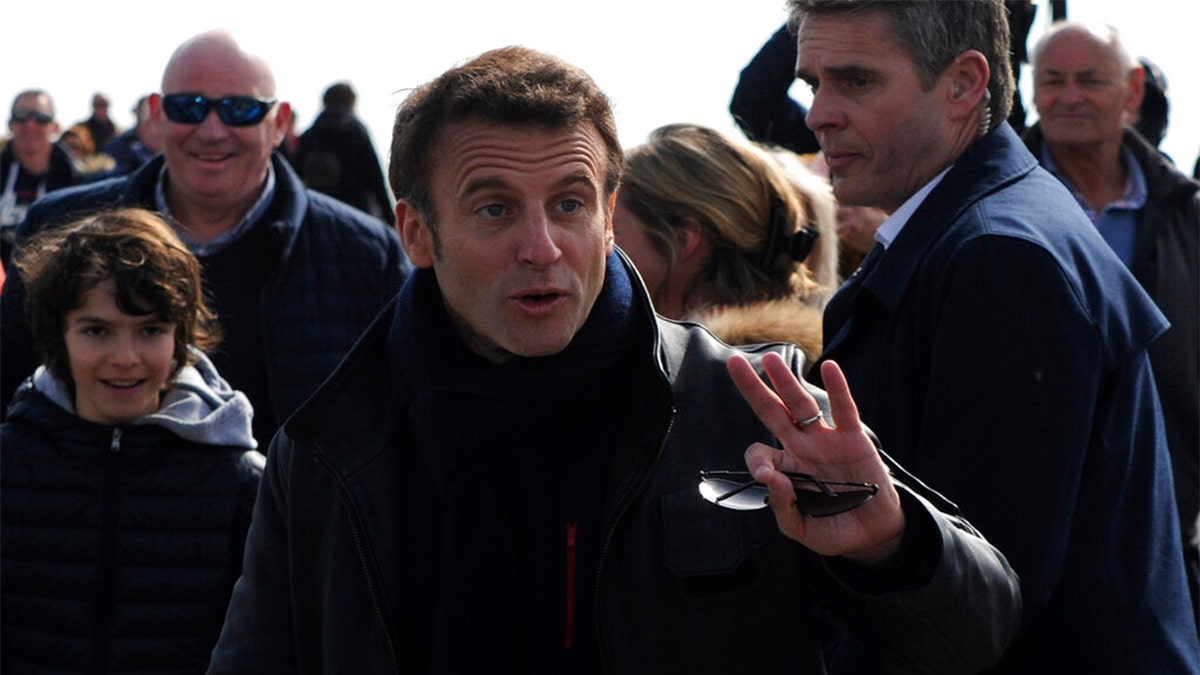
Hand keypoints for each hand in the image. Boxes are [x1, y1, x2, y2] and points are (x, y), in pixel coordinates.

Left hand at [726, 353, 904, 563]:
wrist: (873, 535)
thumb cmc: (833, 529)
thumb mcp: (801, 528)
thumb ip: (781, 506)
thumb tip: (768, 477)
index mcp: (785, 469)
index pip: (761, 453)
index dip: (758, 461)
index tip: (766, 475)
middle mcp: (801, 448)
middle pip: (771, 411)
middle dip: (753, 388)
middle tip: (734, 362)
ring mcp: (826, 441)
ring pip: (801, 405)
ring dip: (786, 381)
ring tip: (771, 359)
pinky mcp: (853, 439)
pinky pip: (843, 410)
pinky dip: (839, 388)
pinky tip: (831, 368)